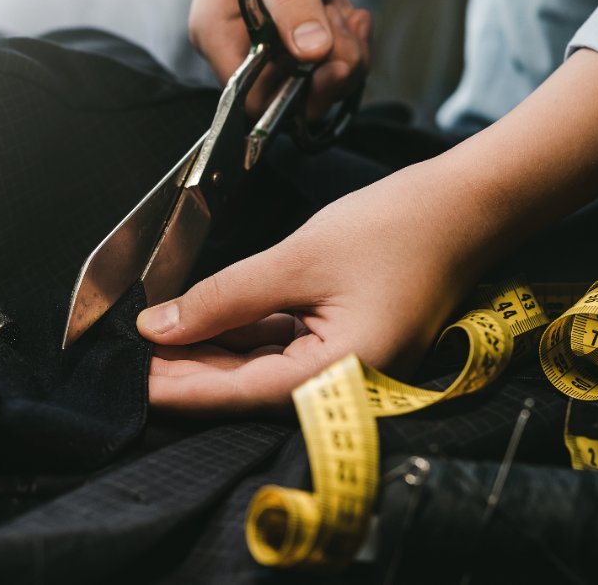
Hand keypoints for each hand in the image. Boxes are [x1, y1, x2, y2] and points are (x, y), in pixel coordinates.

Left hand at [139, 160, 483, 414]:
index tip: (131, 379)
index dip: (181, 387)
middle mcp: (347, 384)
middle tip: (132, 358)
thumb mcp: (296, 260)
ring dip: (213, 352)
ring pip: (263, 368)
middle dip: (190, 372)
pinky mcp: (349, 343)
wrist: (466, 205)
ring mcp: (350, 366)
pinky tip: (206, 322)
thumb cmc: (397, 228)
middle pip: (249, 388)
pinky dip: (245, 335)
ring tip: (159, 338)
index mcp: (342, 375)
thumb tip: (160, 326)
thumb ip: (223, 298)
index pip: (241, 393)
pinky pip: (285, 347)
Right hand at [188, 0, 370, 118]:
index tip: (326, 66)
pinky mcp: (303, 37)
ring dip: (346, 55)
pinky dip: (353, 44)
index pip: (249, 97)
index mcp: (217, 34)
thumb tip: (312, 51)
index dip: (291, 95)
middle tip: (346, 35)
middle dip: (326, 75)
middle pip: (287, 99)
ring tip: (348, 15)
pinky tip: (356, 15)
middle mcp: (242, 47)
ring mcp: (274, 44)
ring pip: (316, 85)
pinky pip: (333, 65)